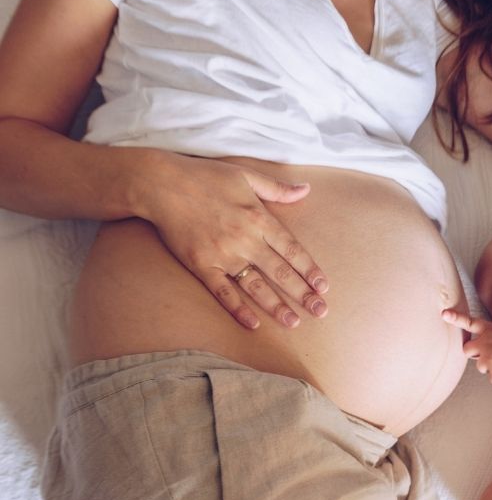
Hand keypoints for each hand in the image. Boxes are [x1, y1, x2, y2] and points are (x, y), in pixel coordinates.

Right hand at [144, 153, 328, 329]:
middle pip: (280, 272)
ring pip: (255, 286)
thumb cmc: (205, 176)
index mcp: (259, 218)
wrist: (160, 184)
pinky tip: (253, 324)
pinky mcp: (201, 265)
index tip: (323, 287)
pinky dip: (237, 309)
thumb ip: (277, 188)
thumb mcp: (246, 175)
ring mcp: (223, 254)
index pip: (292, 249)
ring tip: (294, 323)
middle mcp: (245, 239)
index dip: (309, 270)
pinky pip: (223, 292)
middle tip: (320, 311)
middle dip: (302, 294)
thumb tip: (306, 189)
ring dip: (276, 306)